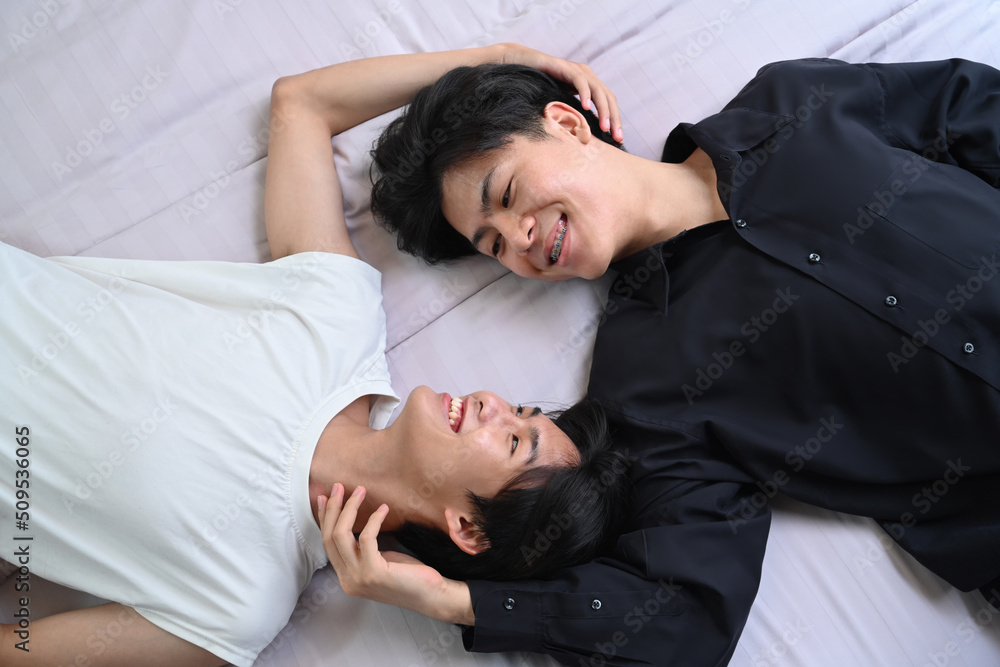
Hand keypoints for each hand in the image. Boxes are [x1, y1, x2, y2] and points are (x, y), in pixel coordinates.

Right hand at [318, 484, 472, 623]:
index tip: (325, 497)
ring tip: (361, 491)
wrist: (432, 595)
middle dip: (333, 508)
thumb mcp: (379, 560)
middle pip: (330, 537)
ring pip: (342, 535)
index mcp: (347, 577)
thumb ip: (362, 548)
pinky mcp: (375, 574)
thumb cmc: (409, 576)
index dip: (324, 518)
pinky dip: (374, 520)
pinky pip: (367, 538)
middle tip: (340, 487)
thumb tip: (352, 521)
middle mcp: (348, 580)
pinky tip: (384, 509)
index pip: (327, 544)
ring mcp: (359, 578)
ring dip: (350, 508)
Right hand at [498, 43, 622, 142]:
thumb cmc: (537, 86)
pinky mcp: (566, 67)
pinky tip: (585, 107)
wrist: (519, 64)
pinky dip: (585, 93)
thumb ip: (571, 113)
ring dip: (602, 109)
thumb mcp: (559, 103)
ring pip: (598, 90)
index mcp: (588, 85)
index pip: (607, 103)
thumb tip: (580, 137)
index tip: (617, 139)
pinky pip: (580, 81)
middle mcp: (587, 76)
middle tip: (616, 137)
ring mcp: (577, 70)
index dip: (614, 120)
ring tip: (604, 126)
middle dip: (614, 118)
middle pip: (608, 97)